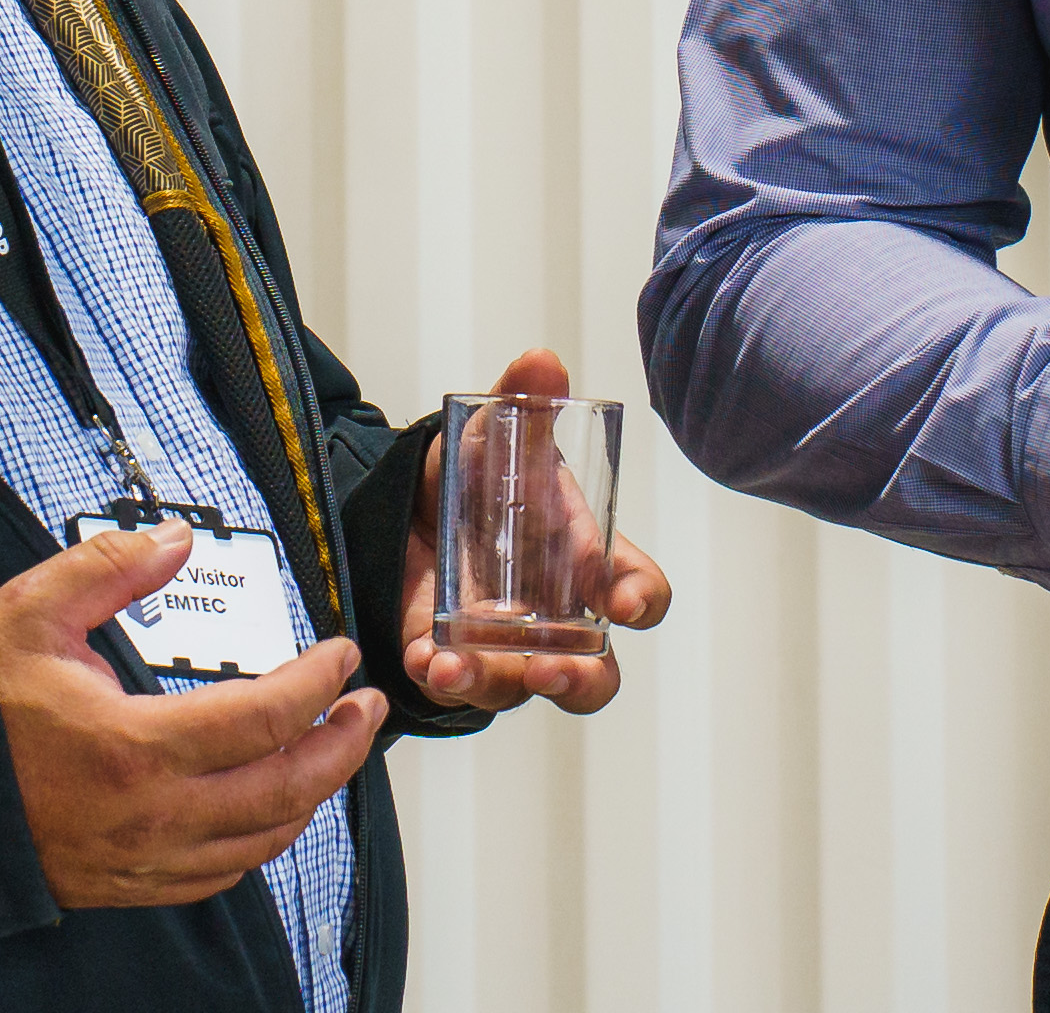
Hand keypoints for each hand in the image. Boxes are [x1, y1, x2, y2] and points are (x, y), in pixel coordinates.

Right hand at [0, 522, 386, 909]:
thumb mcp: (32, 613)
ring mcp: (143, 859)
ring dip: (311, 794)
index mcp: (137, 746)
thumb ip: (110, 569)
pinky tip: (269, 807)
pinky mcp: (127, 884)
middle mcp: (152, 814)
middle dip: (341, 744)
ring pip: (262, 840)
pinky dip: (260, 840)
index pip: (266, 718)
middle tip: (365, 704)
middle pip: (286, 789)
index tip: (340, 654)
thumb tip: (178, 540)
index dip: (318, 683)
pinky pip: (219, 875)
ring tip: (332, 749)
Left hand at [401, 349, 670, 712]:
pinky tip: (426, 659)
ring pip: (520, 688)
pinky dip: (442, 677)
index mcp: (588, 560)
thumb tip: (540, 362)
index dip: (640, 599)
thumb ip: (524, 404)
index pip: (639, 592)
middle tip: (553, 668)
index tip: (625, 603)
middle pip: (595, 675)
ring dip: (495, 681)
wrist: (409, 500)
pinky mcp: (452, 658)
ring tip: (460, 663)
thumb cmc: (481, 476)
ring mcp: (506, 645)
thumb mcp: (499, 436)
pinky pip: (454, 685)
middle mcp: (556, 616)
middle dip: (580, 680)